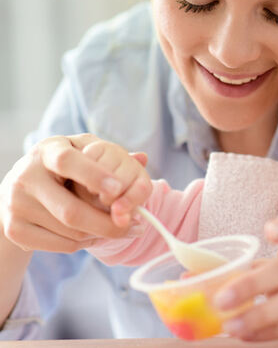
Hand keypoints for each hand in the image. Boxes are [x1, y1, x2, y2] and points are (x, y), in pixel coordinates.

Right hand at [0, 134, 146, 252]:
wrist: (20, 189)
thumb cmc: (63, 168)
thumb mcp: (82, 152)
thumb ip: (110, 155)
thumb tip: (143, 158)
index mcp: (47, 151)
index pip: (68, 162)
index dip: (94, 175)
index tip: (118, 189)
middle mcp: (25, 176)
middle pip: (71, 211)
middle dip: (108, 223)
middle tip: (136, 226)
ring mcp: (16, 205)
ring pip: (71, 231)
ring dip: (100, 233)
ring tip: (114, 227)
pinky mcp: (15, 229)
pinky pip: (62, 245)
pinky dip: (85, 243)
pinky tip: (94, 234)